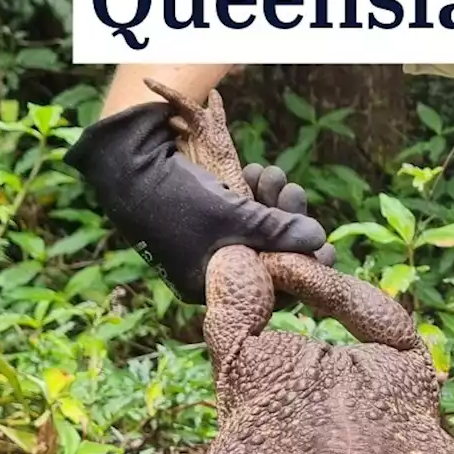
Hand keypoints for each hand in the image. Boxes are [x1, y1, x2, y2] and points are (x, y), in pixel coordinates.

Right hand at [65, 101, 333, 303]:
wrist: (125, 163)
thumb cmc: (179, 200)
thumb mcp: (235, 218)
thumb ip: (279, 232)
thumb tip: (319, 240)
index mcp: (212, 285)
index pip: (270, 290)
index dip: (302, 268)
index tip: (328, 248)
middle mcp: (211, 269)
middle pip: (268, 255)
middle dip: (288, 222)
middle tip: (295, 193)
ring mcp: (208, 241)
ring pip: (258, 229)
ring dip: (273, 201)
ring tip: (274, 174)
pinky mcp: (207, 216)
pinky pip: (242, 213)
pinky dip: (254, 193)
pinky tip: (259, 171)